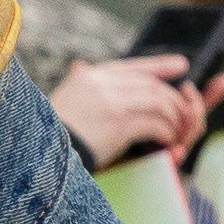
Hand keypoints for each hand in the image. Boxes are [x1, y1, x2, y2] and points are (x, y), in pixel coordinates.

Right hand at [51, 52, 223, 166]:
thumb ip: (80, 85)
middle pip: (151, 85)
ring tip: (178, 132)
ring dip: (173, 119)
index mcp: (89, 77)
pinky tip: (167, 142)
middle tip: (186, 112)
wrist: (38, 158)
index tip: (181, 65)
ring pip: (158, 102)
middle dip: (173, 99)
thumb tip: (80, 65)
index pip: (133, 66)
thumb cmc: (51, 136)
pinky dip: (166, 133)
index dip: (160, 66)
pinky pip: (155, 123)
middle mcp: (101, 84)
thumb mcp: (64, 101)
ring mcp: (110, 102)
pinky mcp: (118, 124)